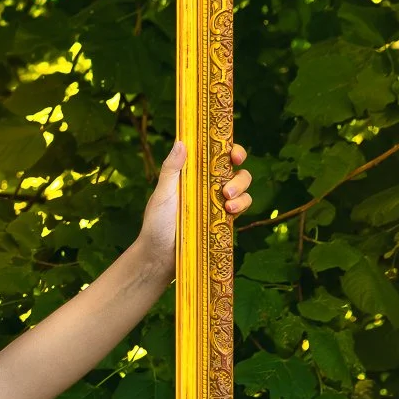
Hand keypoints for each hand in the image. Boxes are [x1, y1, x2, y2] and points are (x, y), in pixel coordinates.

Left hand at [138, 139, 253, 273]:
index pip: (214, 155)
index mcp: (192, 174)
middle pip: (234, 170)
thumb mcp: (162, 194)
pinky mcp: (224, 220)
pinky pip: (242, 207)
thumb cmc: (156, 223)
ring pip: (242, 188)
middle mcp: (207, 185)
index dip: (228, 149)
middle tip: (230, 180)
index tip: (232, 154)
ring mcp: (217, 203)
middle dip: (239, 171)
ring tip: (227, 200)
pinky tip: (230, 211)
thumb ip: (171, 169)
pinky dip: (242, 205)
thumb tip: (181, 142)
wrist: (160, 256)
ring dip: (241, 188)